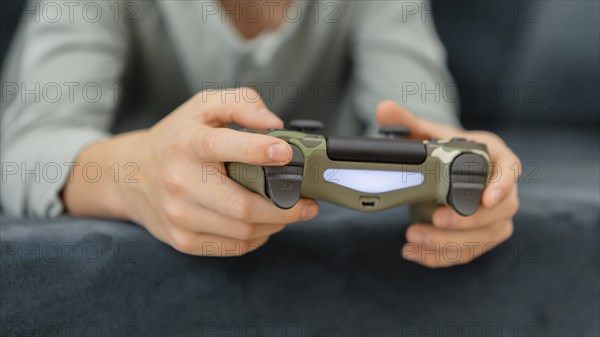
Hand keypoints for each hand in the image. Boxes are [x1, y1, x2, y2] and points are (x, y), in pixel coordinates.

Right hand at [64, 88, 318, 255]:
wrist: (130, 176)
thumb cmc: (176, 139)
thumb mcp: (203, 107)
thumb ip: (241, 102)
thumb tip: (274, 124)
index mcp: (187, 144)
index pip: (223, 146)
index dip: (259, 151)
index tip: (287, 154)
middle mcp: (180, 181)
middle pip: (243, 205)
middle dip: (286, 207)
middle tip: (308, 202)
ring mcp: (180, 215)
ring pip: (243, 231)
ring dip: (276, 224)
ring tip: (289, 212)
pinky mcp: (183, 240)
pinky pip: (233, 247)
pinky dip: (258, 238)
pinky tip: (264, 224)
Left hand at [376, 101, 520, 266]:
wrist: (447, 170)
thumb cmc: (444, 149)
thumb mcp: (427, 134)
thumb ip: (408, 123)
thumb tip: (384, 108)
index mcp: (496, 157)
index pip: (510, 170)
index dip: (502, 185)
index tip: (486, 198)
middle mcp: (503, 189)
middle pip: (501, 211)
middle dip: (468, 221)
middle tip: (435, 219)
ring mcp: (496, 217)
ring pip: (486, 237)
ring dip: (450, 243)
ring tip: (414, 239)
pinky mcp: (482, 237)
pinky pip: (469, 253)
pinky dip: (441, 257)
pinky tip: (415, 254)